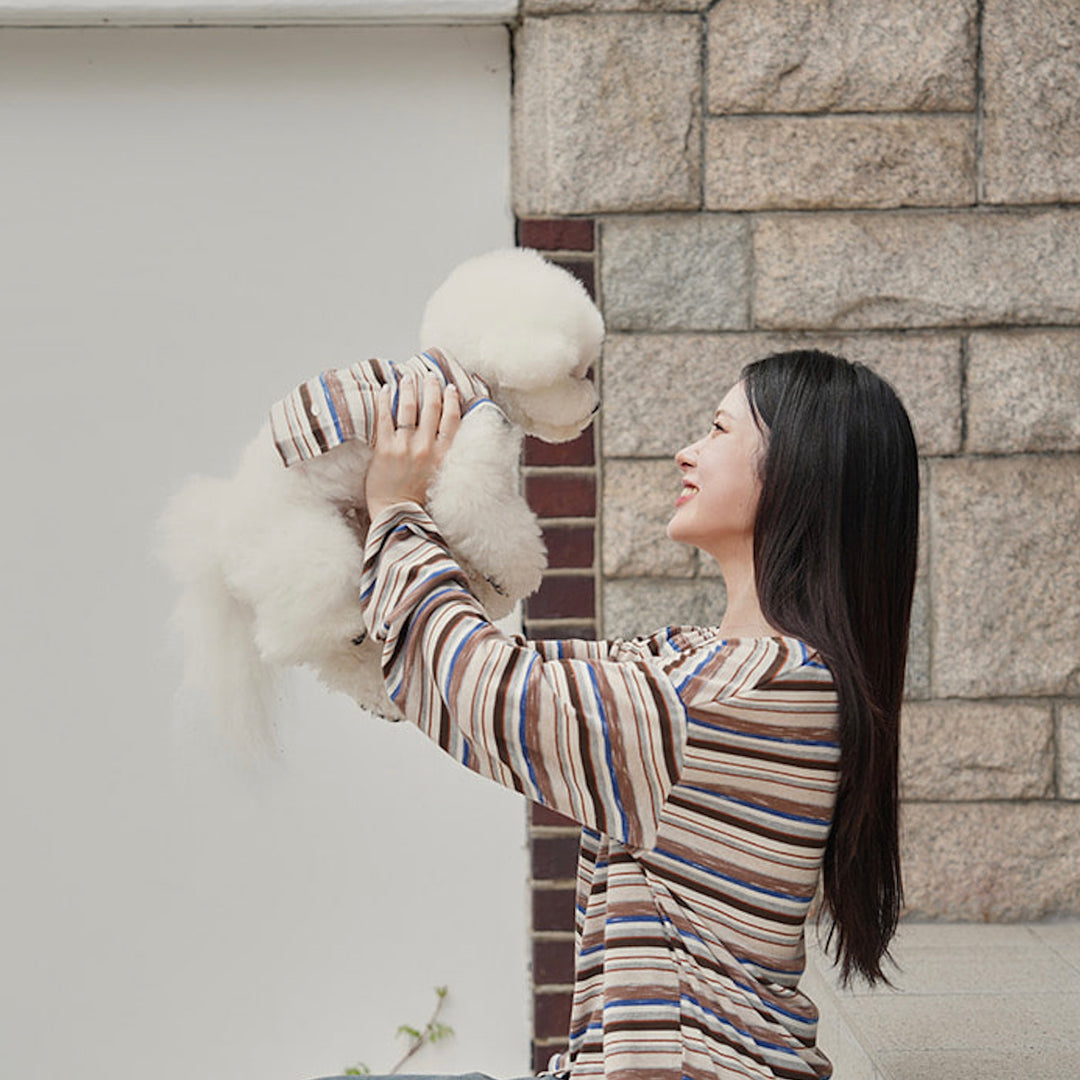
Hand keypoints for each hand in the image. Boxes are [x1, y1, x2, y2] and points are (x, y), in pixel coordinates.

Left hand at [365, 371, 461, 520]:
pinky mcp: (385, 450)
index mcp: (443, 455)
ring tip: (408, 376)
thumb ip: (443, 456)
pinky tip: (386, 389)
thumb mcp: (441, 476)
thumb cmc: (418, 499)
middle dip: (431, 387)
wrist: (397, 515)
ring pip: (409, 408)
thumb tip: (443, 437)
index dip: (451, 400)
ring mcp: (405, 447)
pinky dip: (386, 401)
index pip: (452, 420)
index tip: (450, 387)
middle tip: (429, 375)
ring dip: (409, 388)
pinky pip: (385, 418)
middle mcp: (426, 448)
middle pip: (431, 408)